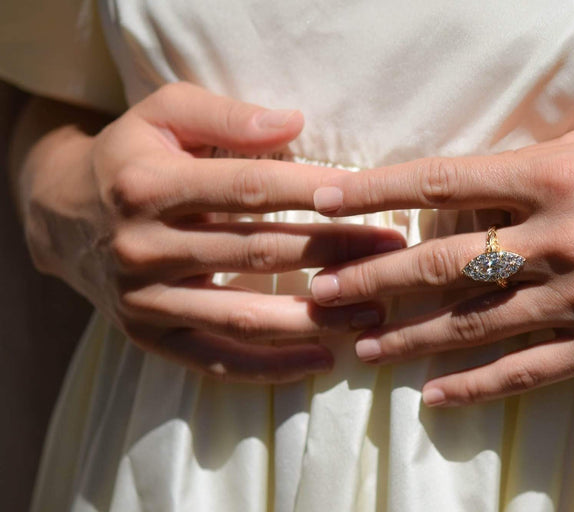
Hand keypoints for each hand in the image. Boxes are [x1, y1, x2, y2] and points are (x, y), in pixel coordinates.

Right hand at [16, 82, 403, 382]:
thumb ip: (226, 115)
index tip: (370, 196)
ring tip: (373, 311)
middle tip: (391, 252)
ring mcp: (145, 300)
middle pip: (257, 253)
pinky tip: (324, 359)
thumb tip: (295, 124)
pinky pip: (217, 362)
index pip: (251, 188)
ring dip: (315, 319)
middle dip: (334, 252)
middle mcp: (143, 247)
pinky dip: (271, 368)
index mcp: (150, 185)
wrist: (61, 214)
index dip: (314, 192)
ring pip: (243, 318)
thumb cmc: (130, 156)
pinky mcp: (149, 337)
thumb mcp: (164, 113)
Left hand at [309, 127, 573, 404]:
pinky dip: (474, 387)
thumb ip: (527, 163)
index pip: (441, 182)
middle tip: (319, 295)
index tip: (325, 202)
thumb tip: (463, 189)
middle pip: (441, 262)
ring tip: (361, 348)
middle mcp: (556, 237)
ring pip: (473, 324)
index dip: (375, 192)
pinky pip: (525, 371)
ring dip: (409, 338)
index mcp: (551, 176)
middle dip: (373, 279)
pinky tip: (433, 396)